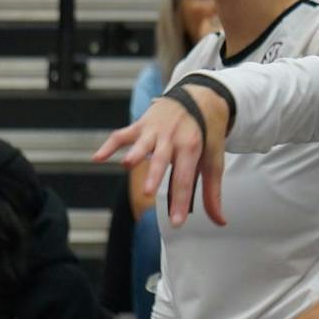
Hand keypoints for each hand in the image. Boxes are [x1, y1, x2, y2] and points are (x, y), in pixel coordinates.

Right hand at [93, 91, 229, 226]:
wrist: (202, 96)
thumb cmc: (207, 133)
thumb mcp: (213, 159)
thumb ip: (212, 192)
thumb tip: (220, 221)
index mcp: (192, 147)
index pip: (185, 178)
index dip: (180, 201)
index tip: (177, 222)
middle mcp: (172, 138)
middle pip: (162, 159)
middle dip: (154, 175)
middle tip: (147, 192)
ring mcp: (155, 130)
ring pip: (143, 143)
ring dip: (135, 153)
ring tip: (127, 165)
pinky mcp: (141, 125)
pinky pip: (123, 134)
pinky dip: (109, 145)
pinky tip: (98, 158)